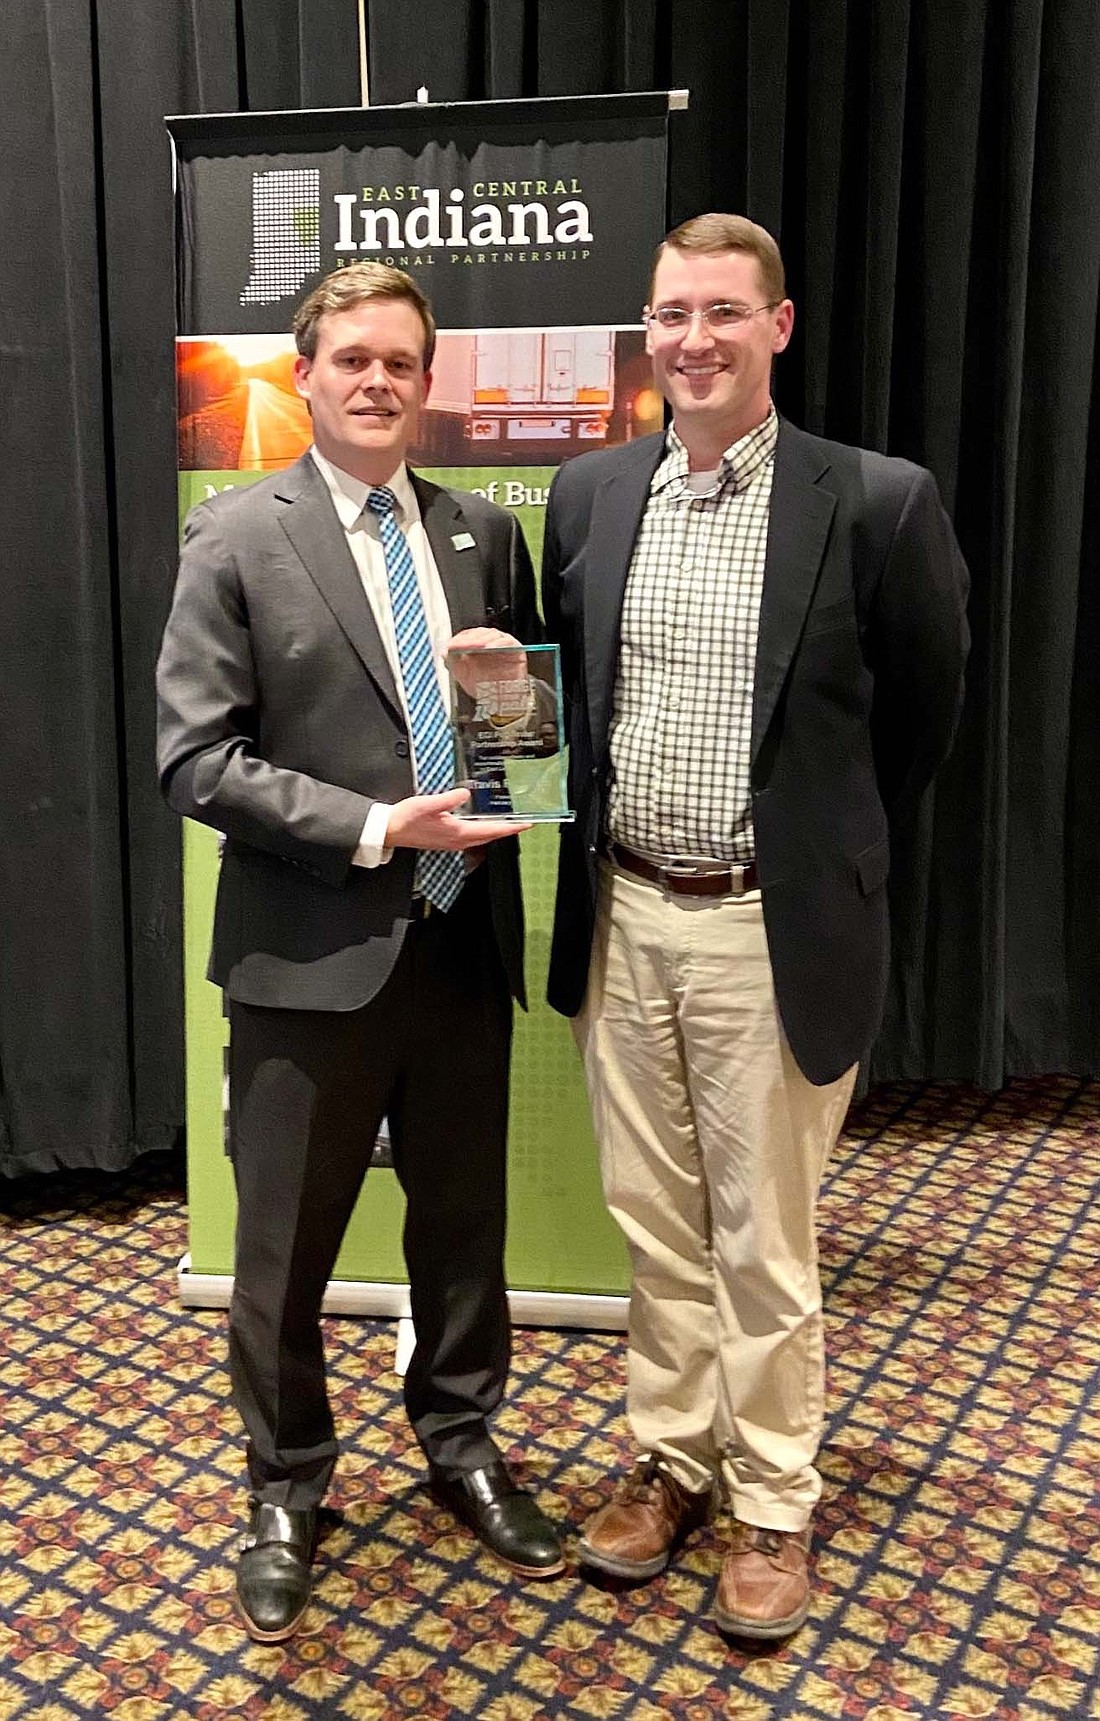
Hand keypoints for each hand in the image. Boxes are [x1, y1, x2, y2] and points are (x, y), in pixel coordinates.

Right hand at [386, 787, 530, 848]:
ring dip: (495, 830)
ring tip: (507, 822)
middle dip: (507, 829)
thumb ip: (449, 799)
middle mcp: (457, 841)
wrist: (389, 830)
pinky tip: (481, 823)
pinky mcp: (445, 839)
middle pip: (489, 836)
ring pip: (481, 837)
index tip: (526, 824)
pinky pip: (471, 836)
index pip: (491, 831)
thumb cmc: (405, 819)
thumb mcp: (428, 804)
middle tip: (522, 823)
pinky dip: (482, 830)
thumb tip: (466, 793)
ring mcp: (451, 841)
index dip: (510, 828)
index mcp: (457, 833)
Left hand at [445, 627, 527, 698]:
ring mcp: (503, 645)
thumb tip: (445, 653)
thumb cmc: (485, 688)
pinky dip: (499, 643)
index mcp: (477, 647)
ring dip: (482, 639)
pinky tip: (489, 648)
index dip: (458, 641)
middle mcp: (490, 643)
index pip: (467, 637)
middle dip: (468, 640)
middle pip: (479, 634)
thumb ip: (453, 663)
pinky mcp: (516, 649)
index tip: (450, 647)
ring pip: (492, 635)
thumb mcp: (464, 676)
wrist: (502, 702)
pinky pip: (508, 642)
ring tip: (475, 646)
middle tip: (460, 646)